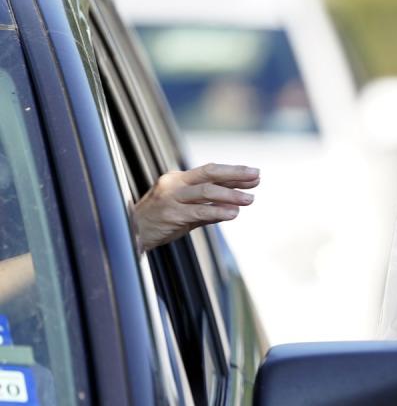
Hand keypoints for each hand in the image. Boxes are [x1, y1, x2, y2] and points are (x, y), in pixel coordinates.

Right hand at [133, 163, 260, 251]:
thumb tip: (234, 205)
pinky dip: (218, 211)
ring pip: (206, 191)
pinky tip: (233, 213)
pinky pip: (199, 211)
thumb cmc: (159, 221)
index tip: (254, 174)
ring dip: (231, 195)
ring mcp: (172, 198)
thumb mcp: (185, 210)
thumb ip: (208, 206)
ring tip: (250, 199)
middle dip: (235, 174)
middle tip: (257, 176)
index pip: (210, 171)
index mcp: (178, 179)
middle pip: (210, 174)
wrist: (130, 234)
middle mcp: (175, 184)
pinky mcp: (171, 215)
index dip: (233, 173)